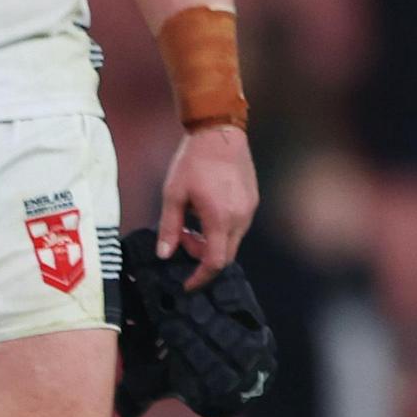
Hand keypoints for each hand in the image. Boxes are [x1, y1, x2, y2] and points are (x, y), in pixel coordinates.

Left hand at [156, 123, 258, 286]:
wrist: (220, 133)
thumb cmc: (194, 161)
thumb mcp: (173, 194)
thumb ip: (169, 227)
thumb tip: (164, 254)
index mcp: (219, 219)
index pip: (214, 262)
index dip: (201, 277)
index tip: (188, 283)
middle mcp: (240, 218)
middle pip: (225, 255)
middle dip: (202, 257)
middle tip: (182, 240)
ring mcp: (249, 210)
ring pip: (232, 241)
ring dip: (211, 242)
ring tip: (191, 222)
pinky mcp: (252, 201)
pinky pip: (238, 226)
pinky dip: (221, 229)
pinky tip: (205, 211)